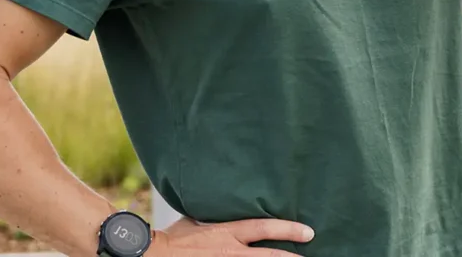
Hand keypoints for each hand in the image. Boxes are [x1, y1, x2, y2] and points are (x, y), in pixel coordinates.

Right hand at [145, 216, 314, 255]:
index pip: (264, 227)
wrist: (154, 255)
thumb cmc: (173, 239)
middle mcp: (230, 251)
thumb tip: (226, 208)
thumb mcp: (196, 221)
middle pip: (270, 256)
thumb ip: (214, 218)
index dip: (288, 230)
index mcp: (226, 232)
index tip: (308, 233)